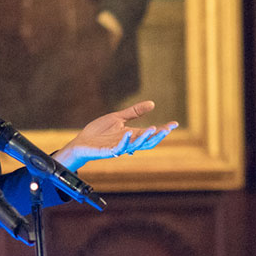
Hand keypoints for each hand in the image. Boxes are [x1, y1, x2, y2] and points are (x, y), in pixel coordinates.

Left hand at [54, 100, 177, 169]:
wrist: (81, 142)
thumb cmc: (99, 132)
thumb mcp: (118, 118)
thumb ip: (134, 112)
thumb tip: (152, 104)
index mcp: (131, 134)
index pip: (150, 133)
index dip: (162, 129)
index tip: (174, 124)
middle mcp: (127, 142)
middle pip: (147, 141)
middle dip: (158, 136)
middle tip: (168, 129)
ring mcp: (118, 147)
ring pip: (135, 145)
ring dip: (145, 138)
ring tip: (154, 128)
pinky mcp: (107, 151)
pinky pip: (118, 148)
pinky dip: (124, 141)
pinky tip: (128, 133)